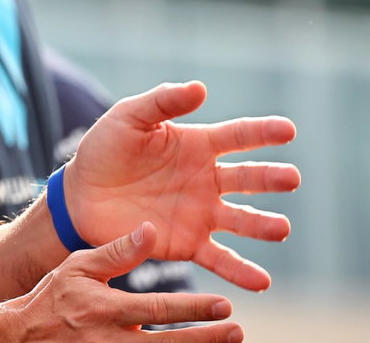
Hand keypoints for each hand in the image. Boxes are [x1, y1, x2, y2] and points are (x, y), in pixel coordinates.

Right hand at [0, 223, 242, 340]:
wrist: (19, 337)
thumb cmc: (51, 297)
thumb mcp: (78, 266)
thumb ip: (117, 252)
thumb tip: (151, 229)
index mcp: (105, 309)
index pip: (158, 310)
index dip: (194, 310)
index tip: (225, 306)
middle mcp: (111, 340)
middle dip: (206, 340)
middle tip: (237, 331)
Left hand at [66, 81, 299, 290]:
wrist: (80, 194)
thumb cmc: (106, 149)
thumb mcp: (129, 117)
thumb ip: (163, 102)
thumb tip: (200, 87)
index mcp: (198, 146)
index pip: (238, 136)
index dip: (263, 131)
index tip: (288, 130)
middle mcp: (208, 181)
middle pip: (248, 179)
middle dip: (270, 178)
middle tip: (290, 179)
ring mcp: (201, 214)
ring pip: (241, 221)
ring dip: (263, 226)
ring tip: (281, 229)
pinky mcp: (187, 243)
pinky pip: (219, 258)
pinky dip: (241, 271)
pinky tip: (262, 281)